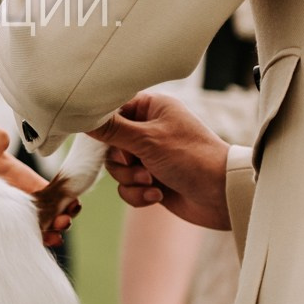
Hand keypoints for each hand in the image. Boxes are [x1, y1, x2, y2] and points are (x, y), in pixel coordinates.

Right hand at [87, 93, 233, 230]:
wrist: (222, 196)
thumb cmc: (191, 158)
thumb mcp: (147, 140)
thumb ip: (111, 129)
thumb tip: (81, 116)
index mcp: (153, 108)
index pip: (113, 107)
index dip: (104, 123)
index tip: (101, 136)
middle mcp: (150, 129)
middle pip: (110, 143)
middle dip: (121, 161)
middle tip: (137, 164)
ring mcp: (151, 156)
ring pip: (117, 168)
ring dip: (131, 179)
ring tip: (152, 182)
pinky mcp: (152, 180)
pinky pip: (127, 187)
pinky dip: (138, 194)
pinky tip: (158, 196)